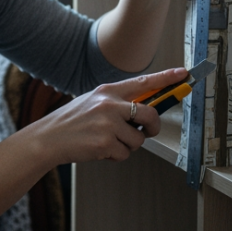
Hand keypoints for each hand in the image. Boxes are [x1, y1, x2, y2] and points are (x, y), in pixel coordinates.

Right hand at [24, 67, 188, 163]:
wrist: (48, 139)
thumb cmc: (72, 122)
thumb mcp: (93, 103)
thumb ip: (118, 104)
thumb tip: (146, 112)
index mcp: (108, 91)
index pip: (143, 82)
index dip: (166, 78)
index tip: (183, 74)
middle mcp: (110, 104)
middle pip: (150, 114)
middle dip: (152, 127)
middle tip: (146, 132)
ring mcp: (108, 124)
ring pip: (138, 140)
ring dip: (127, 146)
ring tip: (107, 142)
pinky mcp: (105, 143)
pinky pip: (125, 154)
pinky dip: (115, 156)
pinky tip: (100, 150)